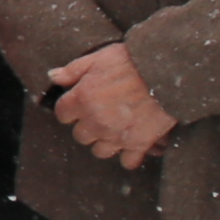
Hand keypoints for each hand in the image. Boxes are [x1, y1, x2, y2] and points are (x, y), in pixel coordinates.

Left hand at [49, 42, 180, 170]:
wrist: (166, 72)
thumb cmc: (131, 62)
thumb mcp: (98, 58)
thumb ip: (72, 70)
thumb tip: (52, 77)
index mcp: (81, 99)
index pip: (62, 115)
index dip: (71, 109)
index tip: (81, 104)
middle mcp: (95, 121)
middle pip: (80, 135)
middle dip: (88, 126)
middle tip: (101, 116)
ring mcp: (116, 135)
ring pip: (100, 151)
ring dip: (105, 142)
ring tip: (115, 131)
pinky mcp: (139, 143)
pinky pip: (128, 161)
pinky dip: (129, 156)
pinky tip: (132, 146)